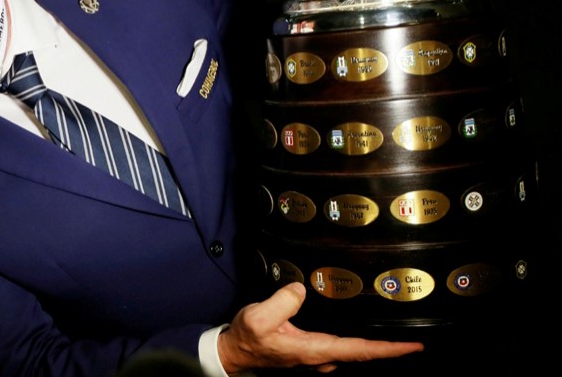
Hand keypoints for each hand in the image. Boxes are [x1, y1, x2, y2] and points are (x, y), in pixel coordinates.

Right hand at [217, 283, 423, 373]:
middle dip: (388, 348)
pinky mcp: (311, 353)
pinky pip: (342, 348)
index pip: (360, 349)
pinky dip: (358, 343)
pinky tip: (362, 334)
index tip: (414, 346)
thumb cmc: (247, 338)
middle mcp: (320, 357)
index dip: (389, 349)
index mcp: (314, 349)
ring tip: (395, 336)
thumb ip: (282, 302)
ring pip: (353, 352)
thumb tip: (303, 288)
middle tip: (414, 340)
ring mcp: (317, 358)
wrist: (234, 353)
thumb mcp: (259, 317)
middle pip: (362, 353)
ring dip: (374, 346)